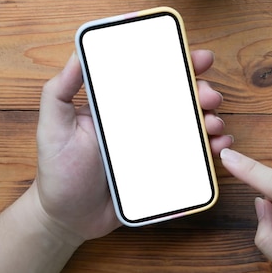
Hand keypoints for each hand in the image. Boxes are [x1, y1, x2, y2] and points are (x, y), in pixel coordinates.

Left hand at [33, 50, 231, 245]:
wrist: (69, 218)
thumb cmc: (58, 172)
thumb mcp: (53, 128)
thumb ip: (59, 91)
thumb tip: (77, 54)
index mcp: (123, 106)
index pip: (155, 76)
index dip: (180, 63)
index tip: (198, 57)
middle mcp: (144, 122)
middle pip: (183, 98)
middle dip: (204, 91)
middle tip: (209, 96)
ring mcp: (158, 146)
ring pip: (195, 124)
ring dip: (212, 118)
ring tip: (213, 124)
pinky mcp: (166, 169)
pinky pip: (196, 156)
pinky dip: (213, 148)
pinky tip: (217, 147)